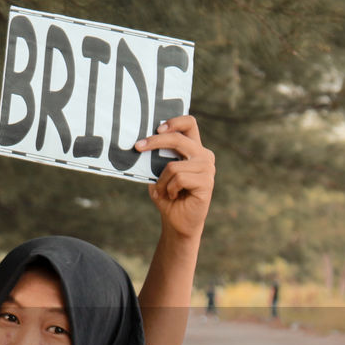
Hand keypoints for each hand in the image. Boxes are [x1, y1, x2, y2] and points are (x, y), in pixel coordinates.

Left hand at [135, 115, 214, 239]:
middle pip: (178, 139)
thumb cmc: (168, 196)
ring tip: (163, 191)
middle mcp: (204, 155)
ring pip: (173, 166)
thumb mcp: (158, 174)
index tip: (157, 128)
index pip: (189, 123)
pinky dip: (169, 189)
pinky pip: (178, 179)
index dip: (174, 121)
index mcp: (194, 149)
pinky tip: (174, 196)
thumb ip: (157, 158)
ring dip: (161, 181)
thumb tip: (141, 144)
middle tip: (137, 147)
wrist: (178, 222)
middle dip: (155, 142)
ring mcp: (207, 169)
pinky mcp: (207, 183)